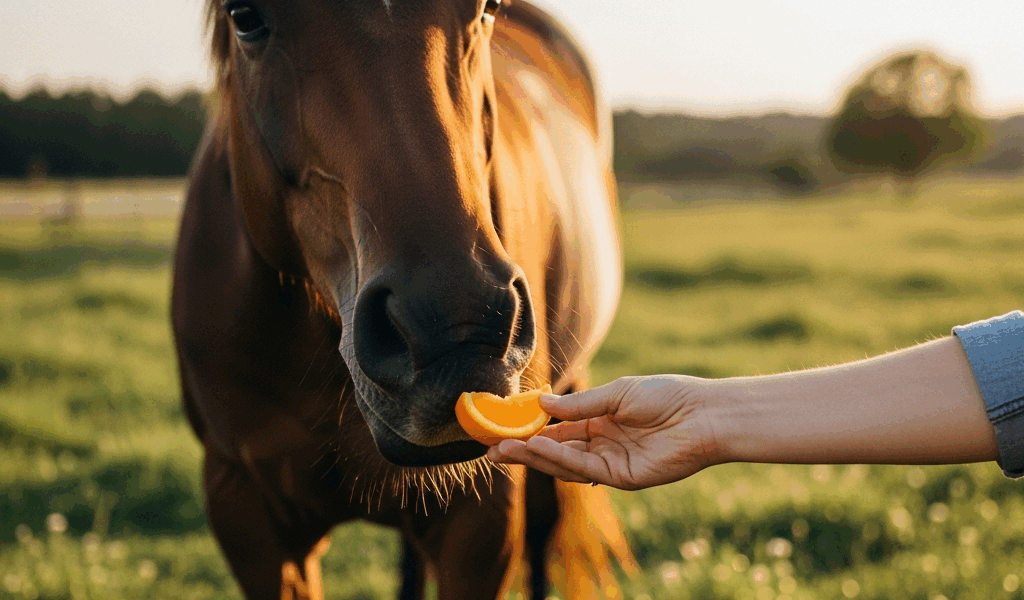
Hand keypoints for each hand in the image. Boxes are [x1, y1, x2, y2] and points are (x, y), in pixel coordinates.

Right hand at [487, 375, 717, 489]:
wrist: (703, 415)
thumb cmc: (667, 396)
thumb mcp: (617, 393)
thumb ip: (580, 405)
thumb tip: (541, 404)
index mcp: (600, 422)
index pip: (558, 429)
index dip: (531, 429)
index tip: (503, 426)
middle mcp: (602, 444)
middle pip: (555, 450)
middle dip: (523, 450)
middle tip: (490, 448)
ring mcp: (611, 463)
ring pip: (565, 463)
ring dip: (535, 456)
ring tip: (505, 448)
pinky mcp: (622, 478)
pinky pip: (584, 469)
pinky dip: (560, 459)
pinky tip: (539, 447)